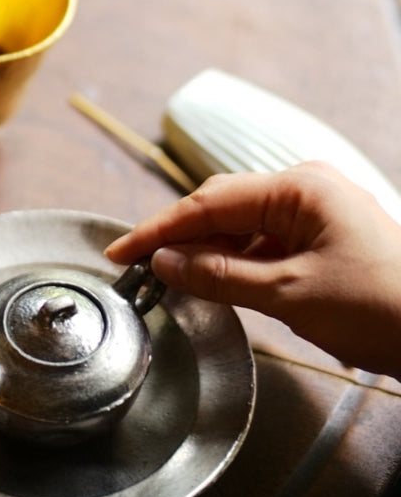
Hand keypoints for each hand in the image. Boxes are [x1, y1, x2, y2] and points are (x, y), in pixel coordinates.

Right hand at [104, 161, 400, 377]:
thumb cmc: (382, 309)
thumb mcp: (289, 295)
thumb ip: (220, 276)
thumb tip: (166, 262)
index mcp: (300, 188)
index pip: (209, 202)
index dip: (159, 230)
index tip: (122, 252)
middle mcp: (307, 188)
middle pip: (224, 206)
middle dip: (182, 238)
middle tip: (143, 269)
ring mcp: (319, 211)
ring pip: (244, 225)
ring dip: (210, 252)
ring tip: (177, 282)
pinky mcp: (326, 237)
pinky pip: (268, 241)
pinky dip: (239, 261)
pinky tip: (220, 283)